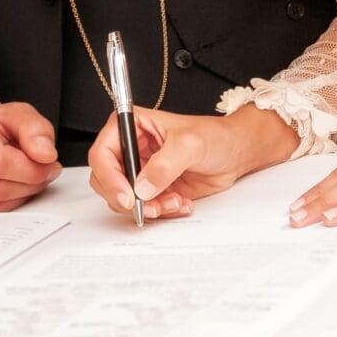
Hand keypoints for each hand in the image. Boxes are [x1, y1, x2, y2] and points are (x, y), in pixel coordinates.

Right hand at [0, 102, 60, 215]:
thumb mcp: (18, 115)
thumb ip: (36, 130)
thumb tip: (45, 154)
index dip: (31, 170)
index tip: (50, 166)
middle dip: (29, 185)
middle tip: (44, 174)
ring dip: (19, 196)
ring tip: (29, 179)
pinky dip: (4, 205)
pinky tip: (9, 187)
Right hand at [88, 104, 298, 218]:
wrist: (235, 153)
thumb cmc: (215, 136)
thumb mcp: (191, 143)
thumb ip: (165, 164)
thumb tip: (142, 187)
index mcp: (132, 126)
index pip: (102, 154)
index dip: (110, 178)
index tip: (128, 196)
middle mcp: (132, 148)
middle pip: (106, 181)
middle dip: (128, 199)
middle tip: (150, 206)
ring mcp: (141, 171)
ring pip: (124, 199)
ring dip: (148, 207)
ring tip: (174, 201)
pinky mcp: (153, 188)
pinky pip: (144, 207)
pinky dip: (161, 211)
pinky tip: (181, 202)